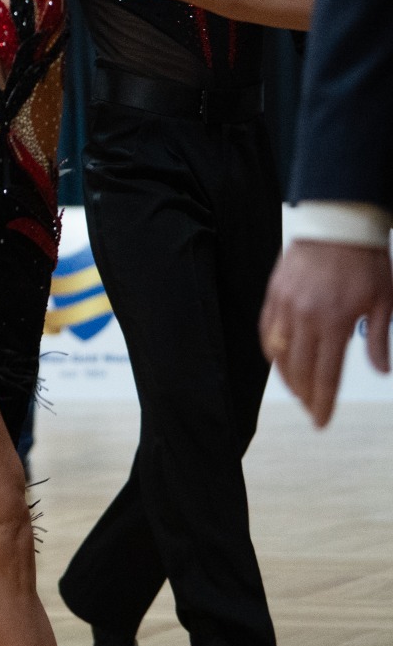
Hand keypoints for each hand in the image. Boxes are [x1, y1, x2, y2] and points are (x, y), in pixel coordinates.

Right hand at [261, 238, 392, 426]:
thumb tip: (380, 369)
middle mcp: (305, 317)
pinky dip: (269, 350)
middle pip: (299, 369)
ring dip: (286, 376)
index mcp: (334, 322)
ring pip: (277, 353)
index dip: (323, 402)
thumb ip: (378, 338)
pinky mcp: (274, 294)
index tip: (321, 421)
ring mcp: (285, 305)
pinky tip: (276, 360)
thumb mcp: (384, 301)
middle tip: (312, 410)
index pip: (326, 374)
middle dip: (305, 395)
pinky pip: (265, 329)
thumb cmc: (364, 260)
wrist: (337, 224)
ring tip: (297, 391)